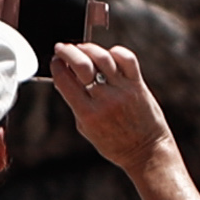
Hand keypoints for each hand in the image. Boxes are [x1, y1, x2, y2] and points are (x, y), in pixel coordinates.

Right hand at [51, 38, 177, 170]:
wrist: (145, 151)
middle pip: (81, 64)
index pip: (64, 80)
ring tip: (82, 48)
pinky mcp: (138, 85)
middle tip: (62, 48)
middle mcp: (105, 99)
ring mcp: (123, 90)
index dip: (56, 65)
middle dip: (67, 51)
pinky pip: (127, 58)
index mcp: (87, 113)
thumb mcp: (85, 127)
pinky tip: (108, 55)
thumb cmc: (113, 142)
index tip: (55, 61)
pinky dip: (115, 51)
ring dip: (88, 48)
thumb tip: (63, 78)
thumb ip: (75, 104)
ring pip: (103, 57)